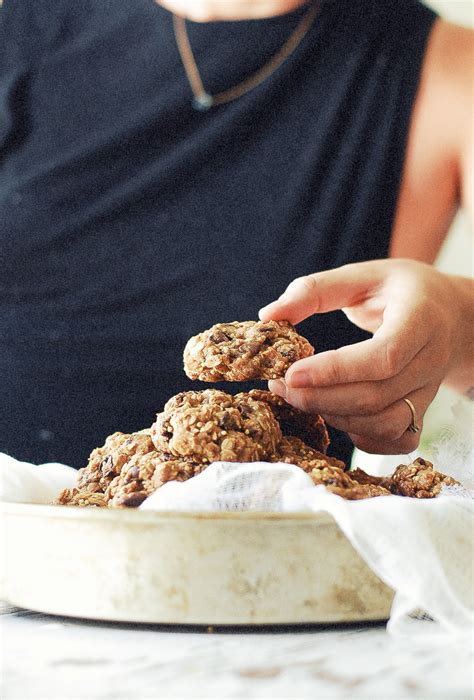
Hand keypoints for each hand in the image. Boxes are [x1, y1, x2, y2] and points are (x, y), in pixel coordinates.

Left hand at [259, 259, 461, 453]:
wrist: (450, 314)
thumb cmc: (399, 291)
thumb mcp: (361, 276)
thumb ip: (314, 290)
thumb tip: (268, 316)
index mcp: (420, 318)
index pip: (384, 355)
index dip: (334, 370)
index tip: (291, 373)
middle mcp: (431, 359)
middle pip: (377, 395)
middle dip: (320, 398)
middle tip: (280, 386)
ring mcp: (430, 390)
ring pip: (385, 423)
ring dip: (335, 418)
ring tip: (301, 399)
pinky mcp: (424, 410)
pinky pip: (398, 440)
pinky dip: (364, 439)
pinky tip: (337, 418)